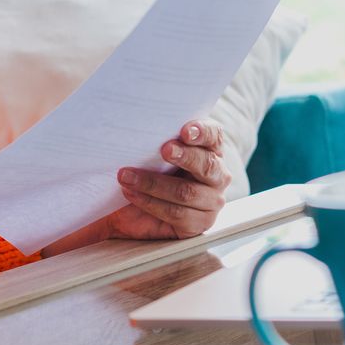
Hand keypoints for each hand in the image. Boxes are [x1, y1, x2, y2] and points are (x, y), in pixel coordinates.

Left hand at [105, 118, 229, 239]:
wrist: (131, 209)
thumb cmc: (146, 171)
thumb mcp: (151, 151)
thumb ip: (155, 137)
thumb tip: (134, 120)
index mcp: (210, 149)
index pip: (214, 136)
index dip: (202, 132)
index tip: (184, 131)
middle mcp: (217, 175)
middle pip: (207, 165)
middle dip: (184, 156)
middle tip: (164, 149)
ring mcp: (211, 201)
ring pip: (187, 191)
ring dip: (154, 183)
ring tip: (127, 176)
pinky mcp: (198, 224)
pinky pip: (176, 213)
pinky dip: (150, 202)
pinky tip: (131, 194)